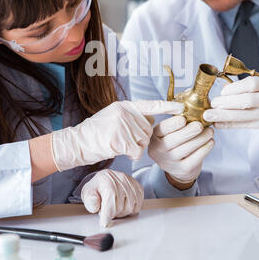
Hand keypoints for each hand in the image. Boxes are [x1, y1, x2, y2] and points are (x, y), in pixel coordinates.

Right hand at [51, 100, 183, 170]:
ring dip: (134, 148)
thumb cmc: (95, 133)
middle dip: (140, 139)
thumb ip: (132, 116)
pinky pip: (136, 151)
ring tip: (117, 144)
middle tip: (122, 140)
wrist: (76, 143)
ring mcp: (122, 124)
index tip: (182, 108)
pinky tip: (118, 150)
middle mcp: (125, 112)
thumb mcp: (113, 116)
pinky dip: (130, 155)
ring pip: (143, 142)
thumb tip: (151, 119)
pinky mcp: (120, 138)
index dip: (167, 106)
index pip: (151, 104)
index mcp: (125, 105)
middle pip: (148, 130)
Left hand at [81, 169, 143, 226]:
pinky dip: (130, 208)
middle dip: (113, 213)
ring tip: (115, 205)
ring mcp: (131, 184)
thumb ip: (90, 201)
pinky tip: (123, 203)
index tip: (104, 222)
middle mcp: (122, 181)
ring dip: (122, 211)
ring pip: (130, 209)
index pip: (110, 206)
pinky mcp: (138, 188)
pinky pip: (137, 206)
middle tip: (107, 208)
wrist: (106, 178)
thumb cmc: (97, 187)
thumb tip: (95, 206)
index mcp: (107, 182)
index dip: (106, 218)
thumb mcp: (87, 193)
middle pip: (120, 210)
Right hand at [148, 115, 213, 185]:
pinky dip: (205, 148)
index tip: (184, 118)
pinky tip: (210, 142)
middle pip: (175, 139)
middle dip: (190, 131)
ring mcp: (169, 161)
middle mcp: (158, 150)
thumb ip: (175, 121)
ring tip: (210, 131)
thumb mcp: (168, 132)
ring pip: (187, 148)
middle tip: (200, 125)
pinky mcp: (182, 169)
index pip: (162, 128)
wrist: (176, 166)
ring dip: (201, 138)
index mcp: (153, 137)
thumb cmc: (174, 142)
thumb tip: (193, 108)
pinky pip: (196, 158)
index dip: (173, 123)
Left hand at [203, 74, 258, 134]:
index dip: (234, 88)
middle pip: (247, 101)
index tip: (223, 92)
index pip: (252, 84)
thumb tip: (226, 89)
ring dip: (224, 116)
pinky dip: (230, 125)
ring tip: (210, 115)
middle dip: (226, 103)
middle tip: (212, 104)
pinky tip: (219, 124)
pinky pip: (246, 126)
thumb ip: (250, 85)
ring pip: (245, 116)